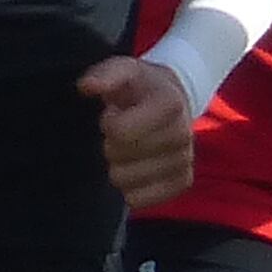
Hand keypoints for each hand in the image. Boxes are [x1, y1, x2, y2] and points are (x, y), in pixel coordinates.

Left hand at [76, 52, 198, 208]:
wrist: (174, 100)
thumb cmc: (140, 87)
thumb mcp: (123, 69)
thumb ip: (105, 75)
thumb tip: (86, 87)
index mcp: (170, 103)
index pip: (119, 132)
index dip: (108, 123)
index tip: (114, 113)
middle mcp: (183, 134)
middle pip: (120, 160)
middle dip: (112, 146)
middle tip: (123, 132)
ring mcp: (185, 161)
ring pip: (127, 183)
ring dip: (120, 167)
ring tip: (130, 148)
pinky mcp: (182, 183)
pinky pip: (141, 201)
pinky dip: (130, 188)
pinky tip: (135, 168)